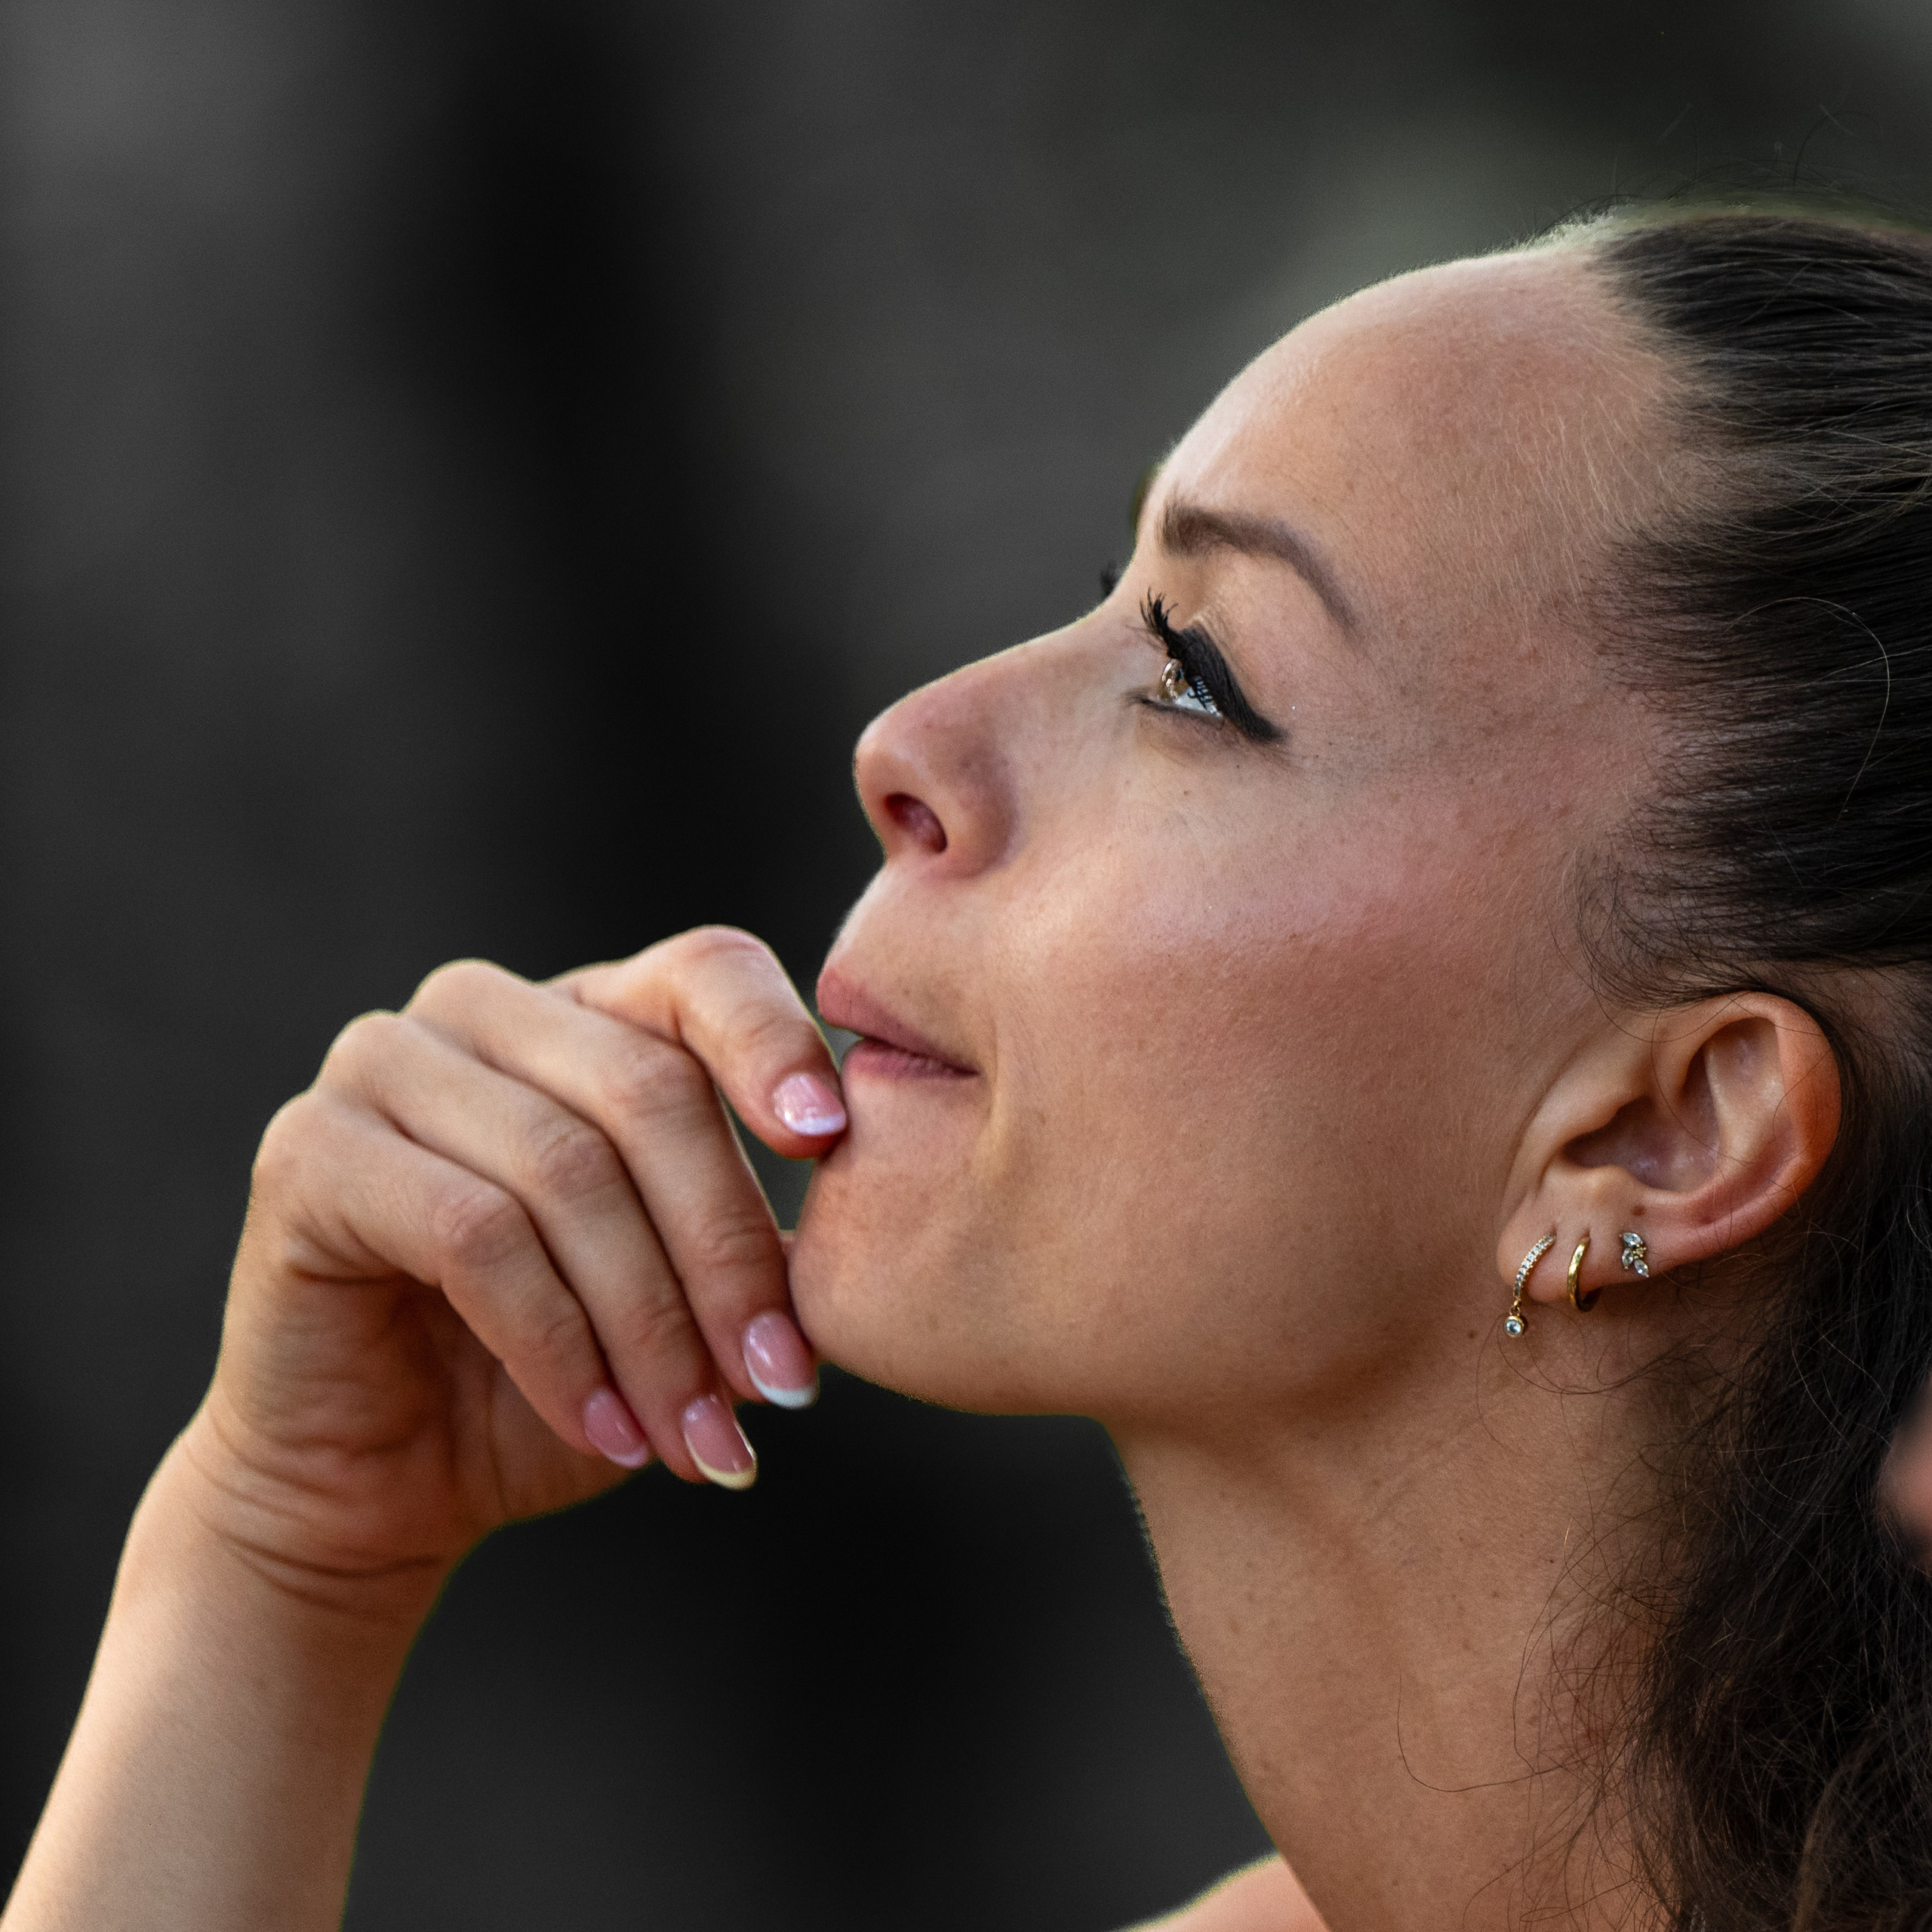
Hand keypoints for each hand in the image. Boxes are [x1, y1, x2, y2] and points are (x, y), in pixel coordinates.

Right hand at [178, 927, 845, 1611]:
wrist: (383, 1481)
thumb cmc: (562, 1373)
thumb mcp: (686, 1296)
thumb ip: (762, 1237)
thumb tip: (882, 1224)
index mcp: (588, 1011)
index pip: (705, 970)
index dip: (776, 1044)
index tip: (831, 1148)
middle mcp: (483, 1009)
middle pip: (649, 1087)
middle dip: (727, 1252)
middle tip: (781, 1385)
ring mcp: (384, 1063)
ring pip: (567, 1168)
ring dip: (651, 1325)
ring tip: (699, 1439)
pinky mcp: (309, 1151)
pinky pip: (474, 1235)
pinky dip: (558, 1345)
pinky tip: (606, 1431)